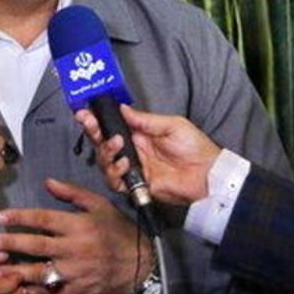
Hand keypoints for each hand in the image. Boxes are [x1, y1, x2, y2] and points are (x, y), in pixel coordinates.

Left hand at [0, 179, 151, 293]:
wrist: (142, 265)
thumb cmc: (119, 231)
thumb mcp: (100, 205)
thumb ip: (73, 193)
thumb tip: (47, 182)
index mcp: (78, 225)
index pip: (44, 220)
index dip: (20, 218)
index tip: (1, 217)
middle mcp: (74, 249)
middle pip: (37, 245)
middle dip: (11, 244)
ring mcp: (74, 272)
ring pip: (39, 272)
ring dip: (15, 271)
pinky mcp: (76, 291)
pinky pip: (50, 293)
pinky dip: (32, 292)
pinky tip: (15, 289)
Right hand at [76, 105, 219, 205]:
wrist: (208, 174)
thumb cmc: (195, 148)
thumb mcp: (171, 125)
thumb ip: (144, 120)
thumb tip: (122, 108)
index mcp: (140, 135)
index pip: (113, 126)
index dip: (98, 120)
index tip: (85, 112)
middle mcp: (133, 151)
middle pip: (103, 143)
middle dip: (93, 132)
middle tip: (89, 123)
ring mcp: (134, 169)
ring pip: (105, 162)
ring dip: (105, 152)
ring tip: (117, 144)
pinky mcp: (137, 185)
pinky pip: (115, 181)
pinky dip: (115, 172)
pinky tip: (123, 164)